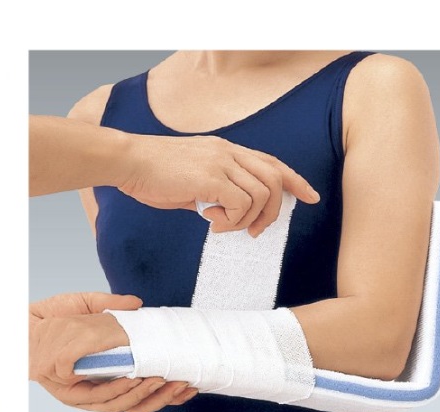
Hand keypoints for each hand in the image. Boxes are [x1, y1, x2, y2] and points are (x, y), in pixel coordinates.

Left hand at [29, 292, 196, 411]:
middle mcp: (96, 389)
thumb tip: (138, 304)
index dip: (166, 391)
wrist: (24, 322)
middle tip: (184, 383)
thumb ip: (114, 307)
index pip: (141, 390)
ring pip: (121, 405)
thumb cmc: (55, 316)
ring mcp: (83, 394)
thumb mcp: (90, 307)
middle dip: (163, 397)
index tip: (189, 382)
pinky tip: (138, 378)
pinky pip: (100, 397)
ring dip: (146, 394)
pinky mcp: (69, 392)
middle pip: (136, 405)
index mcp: (106, 374)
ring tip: (164, 379)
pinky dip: (121, 389)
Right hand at [118, 134, 319, 236]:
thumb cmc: (156, 172)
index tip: (311, 196)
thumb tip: (228, 211)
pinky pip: (241, 205)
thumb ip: (217, 188)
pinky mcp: (211, 178)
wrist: (129, 161)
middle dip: (274, 212)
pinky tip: (210, 221)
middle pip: (275, 181)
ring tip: (222, 225)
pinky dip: (232, 220)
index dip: (296, 180)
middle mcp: (230, 153)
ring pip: (261, 195)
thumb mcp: (194, 176)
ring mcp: (221, 163)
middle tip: (255, 232)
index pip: (273, 163)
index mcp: (228, 150)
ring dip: (248, 219)